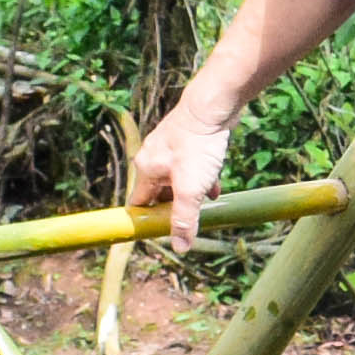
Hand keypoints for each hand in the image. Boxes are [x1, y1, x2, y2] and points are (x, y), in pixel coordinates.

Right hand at [124, 101, 234, 249]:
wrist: (214, 106)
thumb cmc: (198, 145)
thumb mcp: (191, 189)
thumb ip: (184, 219)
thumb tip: (180, 248)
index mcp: (146, 169)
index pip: (139, 202)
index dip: (147, 219)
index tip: (158, 232)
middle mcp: (153, 156)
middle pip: (158, 192)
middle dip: (174, 206)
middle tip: (190, 219)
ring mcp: (169, 147)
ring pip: (177, 179)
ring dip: (191, 192)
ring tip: (205, 201)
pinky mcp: (187, 140)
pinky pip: (190, 166)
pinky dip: (201, 177)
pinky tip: (215, 184)